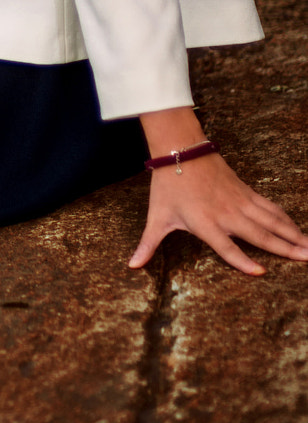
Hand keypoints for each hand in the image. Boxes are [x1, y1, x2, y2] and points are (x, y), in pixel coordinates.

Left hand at [128, 151, 307, 275]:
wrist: (181, 150)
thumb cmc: (168, 186)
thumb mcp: (156, 217)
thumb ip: (148, 244)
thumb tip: (131, 265)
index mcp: (205, 223)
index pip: (226, 247)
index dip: (242, 261)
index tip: (260, 273)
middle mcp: (227, 214)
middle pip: (260, 234)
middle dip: (285, 249)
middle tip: (307, 259)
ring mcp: (239, 202)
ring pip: (271, 220)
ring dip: (292, 234)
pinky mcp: (245, 192)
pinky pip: (269, 207)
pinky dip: (285, 219)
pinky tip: (297, 229)